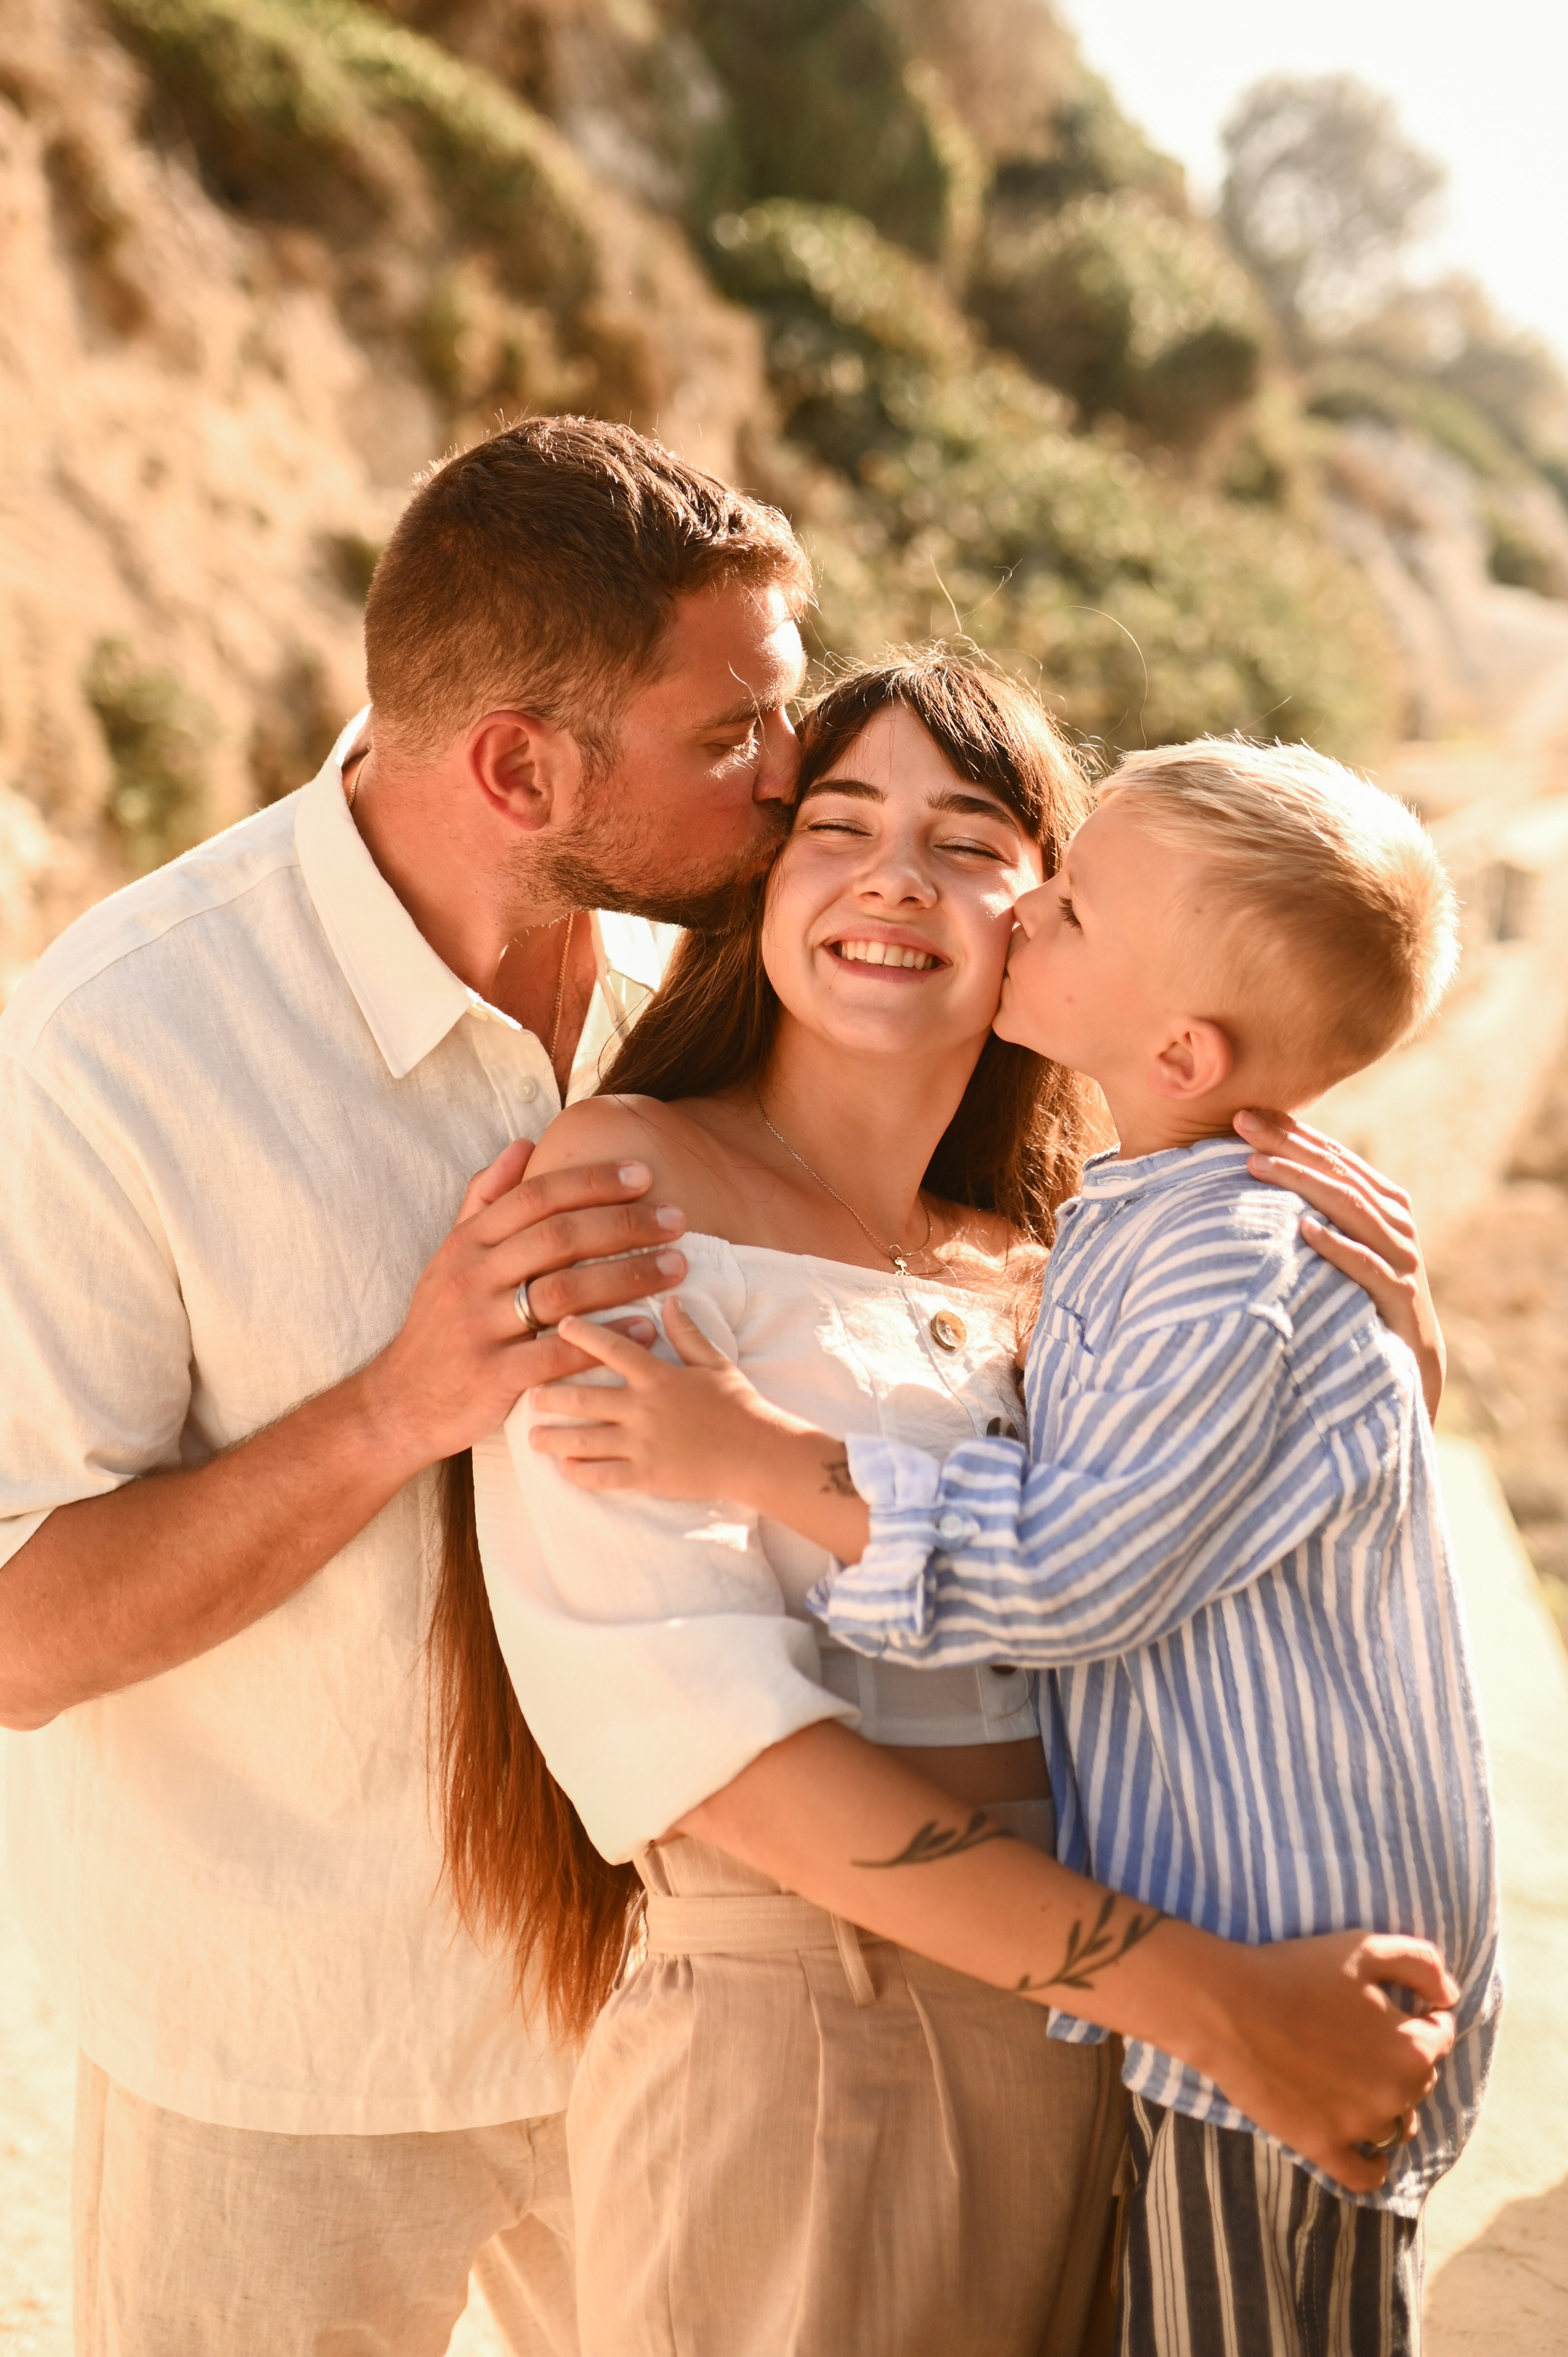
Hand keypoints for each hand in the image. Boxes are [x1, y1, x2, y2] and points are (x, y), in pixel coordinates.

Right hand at [359, 1142, 688, 1472]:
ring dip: (626, 1276)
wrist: (399, 1402)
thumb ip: (484, 1199)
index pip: (536, 1197)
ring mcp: (479, 1327)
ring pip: (562, 1291)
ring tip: (676, 1268)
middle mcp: (471, 1278)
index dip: (591, 1181)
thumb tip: (521, 1144)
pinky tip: (646, 1327)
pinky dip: (605, 1338)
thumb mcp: (450, 1256)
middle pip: (557, 1237)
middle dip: (624, 1224)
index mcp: (468, 1244)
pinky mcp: (492, 1377)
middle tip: (676, 1220)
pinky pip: (556, 1354)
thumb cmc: (440, 1324)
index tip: (643, 1175)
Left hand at [531, 1300, 800, 1498]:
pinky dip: (580, 1474)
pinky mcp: (646, 1476)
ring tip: (533, 1437)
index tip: (558, 1325)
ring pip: (584, 1441)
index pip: (612, 1348)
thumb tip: (672, 1300)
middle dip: (551, 1396)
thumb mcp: (715, 1363)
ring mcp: (642, 1445)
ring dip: (554, 1438)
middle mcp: (643, 1409)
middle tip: (529, 1394)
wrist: (758, 1454)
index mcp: (659, 1377)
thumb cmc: (740, 1406)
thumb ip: (688, 1333)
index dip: (582, 1334)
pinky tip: (565, 1470)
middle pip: (584, 1399)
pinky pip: (603, 1477)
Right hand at [1195, 1926, 1457, 2193]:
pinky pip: (1365, 2175)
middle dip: (1400, 2061)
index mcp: (1412, 2048)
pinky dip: (1370, 2164)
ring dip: (1385, 2107)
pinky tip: (1360, 2144)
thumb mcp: (1365, 1947)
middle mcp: (1396, 2095)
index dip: (1419, 2017)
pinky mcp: (1324, 2148)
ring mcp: (1360, 2127)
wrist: (1228, 2006)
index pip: (1439, 2037)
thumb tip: (1450, 1998)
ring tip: (1351, 2082)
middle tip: (1359, 2037)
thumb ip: (1423, 1965)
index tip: (1387, 2008)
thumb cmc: (1297, 1971)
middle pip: (1419, 2082)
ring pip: (1395, 2126)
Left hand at [1235, 1109, 1443, 1420]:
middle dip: (1288, 1146)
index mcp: (1385, 1201)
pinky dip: (1335, 1245)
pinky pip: (1365, 1265)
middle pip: (1337, 1174)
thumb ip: (1322, 1208)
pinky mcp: (1398, 1293)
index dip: (1293, 1132)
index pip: (1334, 1157)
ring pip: (1349, 1209)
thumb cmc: (1365, 1291)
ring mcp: (1401, 1256)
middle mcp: (1396, 1221)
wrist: (1409, 1354)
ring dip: (1301, 1184)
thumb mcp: (1347, 1242)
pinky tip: (1304, 1229)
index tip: (1246, 1113)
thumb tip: (1262, 1168)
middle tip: (1241, 1124)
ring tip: (1257, 1166)